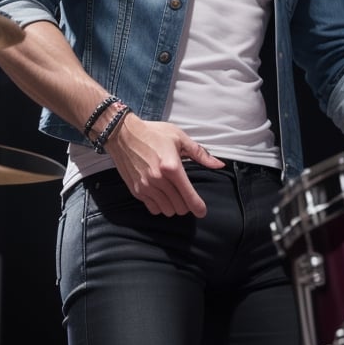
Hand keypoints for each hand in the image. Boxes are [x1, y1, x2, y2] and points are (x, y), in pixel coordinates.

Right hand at [107, 112, 223, 216]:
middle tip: (186, 195)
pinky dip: (159, 205)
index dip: (198, 207)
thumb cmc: (153, 133)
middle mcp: (159, 180)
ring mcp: (146, 186)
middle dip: (186, 204)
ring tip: (173, 194)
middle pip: (179, 207)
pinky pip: (153, 208)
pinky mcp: (136, 190)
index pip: (189, 196)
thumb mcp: (179, 137)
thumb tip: (219, 164)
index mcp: (172, 166)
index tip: (202, 211)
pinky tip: (161, 194)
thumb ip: (200, 154)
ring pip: (166, 210)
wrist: (123, 134)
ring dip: (173, 206)